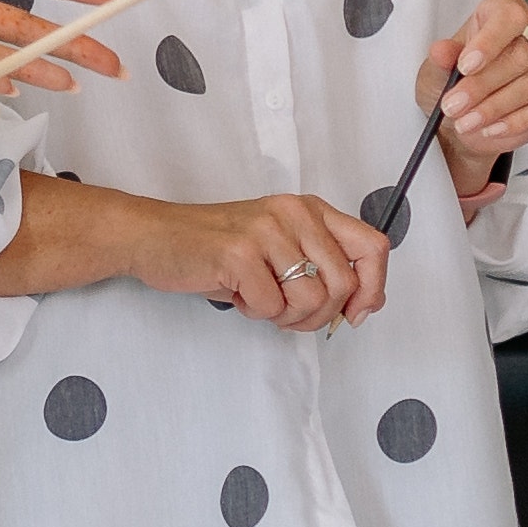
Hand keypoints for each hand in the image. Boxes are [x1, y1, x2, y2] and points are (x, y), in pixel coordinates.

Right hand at [101, 187, 387, 333]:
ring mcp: (267, 231)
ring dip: (285, 316)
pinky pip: (271, 305)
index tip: (353, 314)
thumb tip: (362, 305)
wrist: (153, 236)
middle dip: (318, 315)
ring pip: (311, 299)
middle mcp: (295, 213)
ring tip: (258, 302)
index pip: (373, 246)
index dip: (372, 288)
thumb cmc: (216, 248)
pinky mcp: (239, 253)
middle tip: (286, 314)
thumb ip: (320, 266)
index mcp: (310, 210)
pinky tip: (235, 294)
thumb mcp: (278, 247)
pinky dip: (254, 312)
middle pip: (344, 283)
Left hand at [416, 0, 527, 202]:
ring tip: (467, 121)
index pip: (509, 18)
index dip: (488, 42)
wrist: (466, 116)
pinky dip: (517, 122)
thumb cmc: (457, 83)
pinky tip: (493, 128)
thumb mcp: (437, 70)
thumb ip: (441, 60)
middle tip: (455, 104)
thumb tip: (441, 51)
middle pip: (520, 56)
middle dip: (482, 85)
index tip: (465, 66)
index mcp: (506, 12)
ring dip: (495, 107)